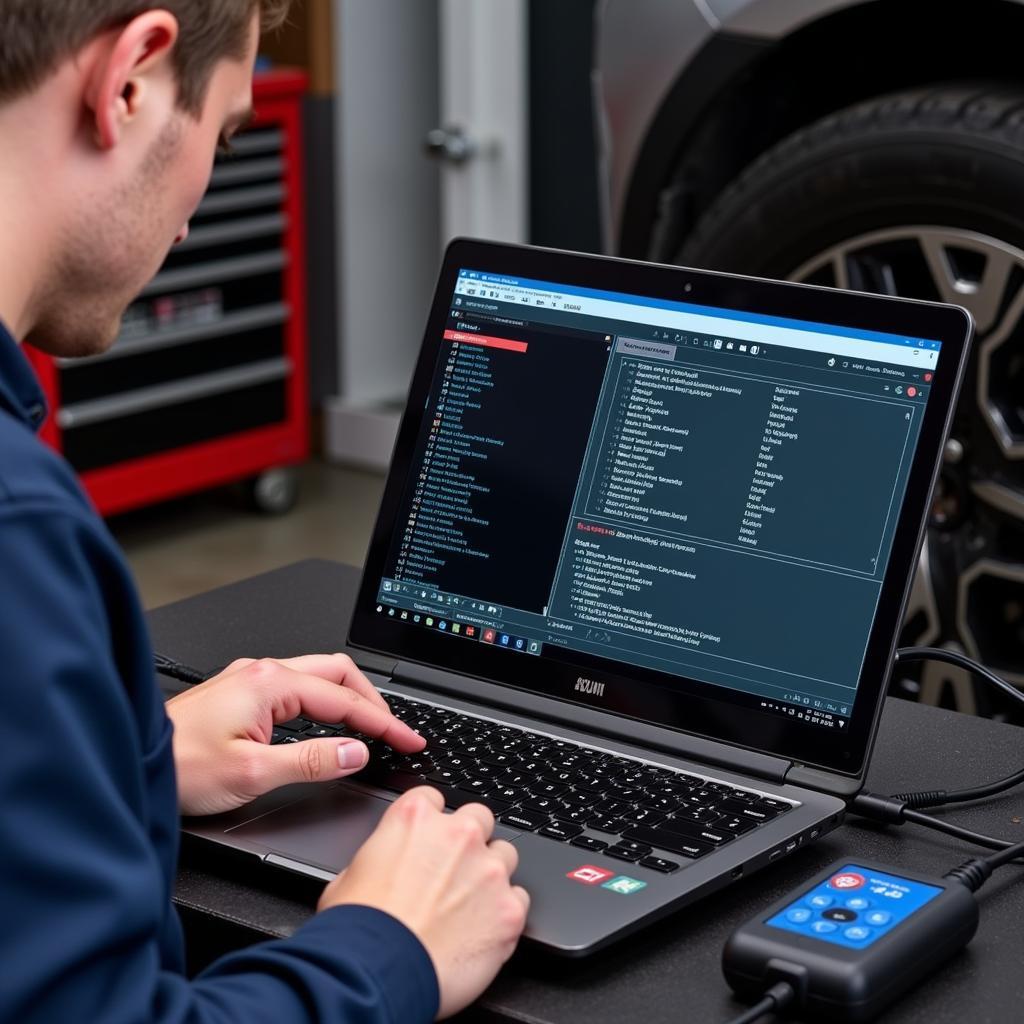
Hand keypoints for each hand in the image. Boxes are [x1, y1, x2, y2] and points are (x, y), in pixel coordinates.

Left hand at [166, 654, 424, 815]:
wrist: (133, 765)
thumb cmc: (178, 768)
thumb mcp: (252, 773)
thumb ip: (312, 761)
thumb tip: (356, 752)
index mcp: (269, 683)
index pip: (344, 699)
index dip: (383, 722)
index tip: (409, 740)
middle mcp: (260, 672)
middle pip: (337, 673)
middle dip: (373, 700)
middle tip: (396, 731)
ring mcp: (249, 680)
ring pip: (317, 677)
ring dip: (348, 699)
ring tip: (371, 727)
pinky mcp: (239, 694)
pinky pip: (297, 688)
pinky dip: (324, 704)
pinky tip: (327, 723)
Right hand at [319, 787, 528, 1018]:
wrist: (377, 973)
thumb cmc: (357, 929)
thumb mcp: (349, 875)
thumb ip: (381, 855)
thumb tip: (385, 864)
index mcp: (416, 819)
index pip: (434, 799)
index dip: (431, 822)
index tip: (429, 839)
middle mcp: (459, 835)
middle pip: (479, 819)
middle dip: (469, 840)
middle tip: (454, 870)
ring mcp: (489, 871)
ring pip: (505, 856)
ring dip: (490, 874)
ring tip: (469, 903)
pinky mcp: (509, 910)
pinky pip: (520, 899)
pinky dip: (505, 911)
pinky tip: (484, 928)